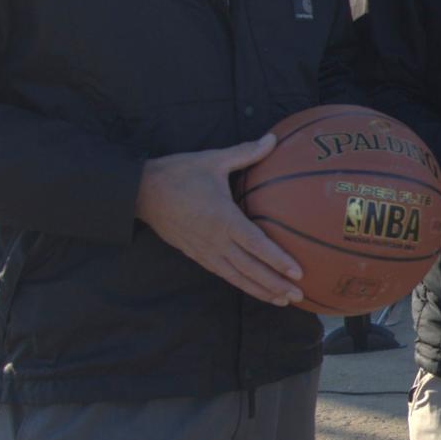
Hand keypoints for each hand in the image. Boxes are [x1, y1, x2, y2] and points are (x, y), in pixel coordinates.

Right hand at [135, 134, 303, 304]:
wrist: (142, 192)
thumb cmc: (179, 173)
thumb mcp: (213, 160)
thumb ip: (245, 153)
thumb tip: (273, 139)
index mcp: (223, 218)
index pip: (256, 244)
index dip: (277, 260)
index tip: (298, 272)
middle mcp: (215, 240)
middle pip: (250, 268)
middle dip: (276, 283)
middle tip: (299, 295)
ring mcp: (205, 251)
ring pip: (237, 277)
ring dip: (261, 290)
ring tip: (284, 300)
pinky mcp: (197, 255)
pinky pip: (224, 274)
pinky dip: (243, 284)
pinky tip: (257, 290)